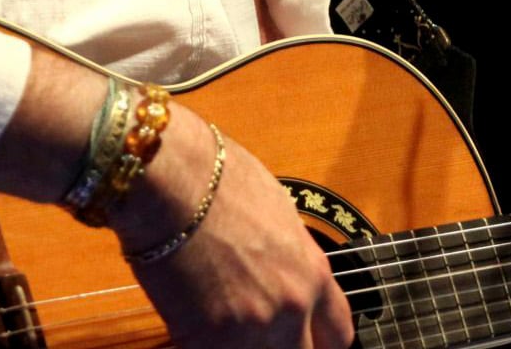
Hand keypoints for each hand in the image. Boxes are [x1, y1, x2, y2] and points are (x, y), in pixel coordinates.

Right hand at [114, 110, 353, 347]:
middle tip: (261, 340)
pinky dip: (203, 346)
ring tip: (226, 332)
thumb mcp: (279, 215)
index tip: (304, 339)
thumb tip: (283, 274)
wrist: (172, 179)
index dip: (318, 341)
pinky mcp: (205, 339)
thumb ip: (289, 258)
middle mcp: (292, 306)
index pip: (338, 335)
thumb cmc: (220, 180)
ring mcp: (251, 328)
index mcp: (313, 273)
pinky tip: (192, 328)